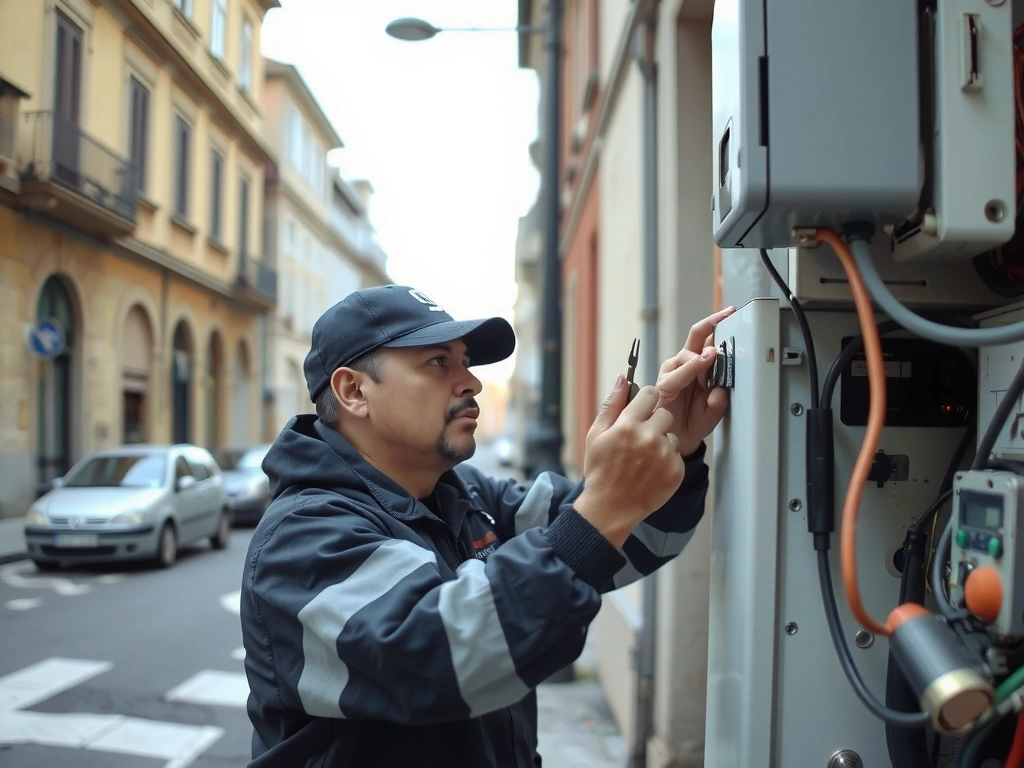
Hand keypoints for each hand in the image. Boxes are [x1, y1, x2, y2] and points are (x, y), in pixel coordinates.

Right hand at [574, 379, 685, 547]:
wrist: (611, 507)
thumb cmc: (601, 470)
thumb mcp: (596, 434)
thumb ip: (612, 404)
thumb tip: (622, 378)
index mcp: (628, 425)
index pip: (650, 393)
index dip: (645, 401)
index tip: (640, 411)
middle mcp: (649, 438)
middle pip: (665, 413)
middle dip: (654, 422)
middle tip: (640, 438)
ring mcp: (665, 455)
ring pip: (671, 435)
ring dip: (661, 442)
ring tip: (644, 458)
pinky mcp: (676, 471)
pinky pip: (676, 455)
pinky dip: (667, 461)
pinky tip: (651, 471)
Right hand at [655, 307, 736, 456]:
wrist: (679, 440)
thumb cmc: (694, 420)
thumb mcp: (715, 411)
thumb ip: (719, 401)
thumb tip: (721, 391)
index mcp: (699, 366)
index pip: (708, 340)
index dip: (719, 325)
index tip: (732, 313)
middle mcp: (684, 364)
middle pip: (696, 336)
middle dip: (711, 324)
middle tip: (727, 317)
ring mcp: (673, 373)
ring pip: (686, 354)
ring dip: (701, 355)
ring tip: (714, 355)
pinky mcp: (664, 385)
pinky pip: (676, 375)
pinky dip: (690, 369)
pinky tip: (701, 363)